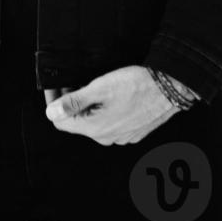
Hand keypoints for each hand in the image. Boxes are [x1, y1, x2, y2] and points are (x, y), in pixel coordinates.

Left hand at [43, 65, 184, 145]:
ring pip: (95, 122)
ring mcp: (121, 137)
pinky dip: (106, 110)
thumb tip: (51, 112)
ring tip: (97, 87)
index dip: (55, 104)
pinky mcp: (133, 132)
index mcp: (95, 128)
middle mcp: (107, 138)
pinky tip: (112, 96)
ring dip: (90, 107)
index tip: (57, 88)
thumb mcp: (100, 88)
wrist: (170, 87)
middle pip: (77, 122)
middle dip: (72, 104)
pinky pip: (111, 123)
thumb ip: (73, 102)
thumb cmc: (137, 85)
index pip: (60, 122)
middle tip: (76, 82)